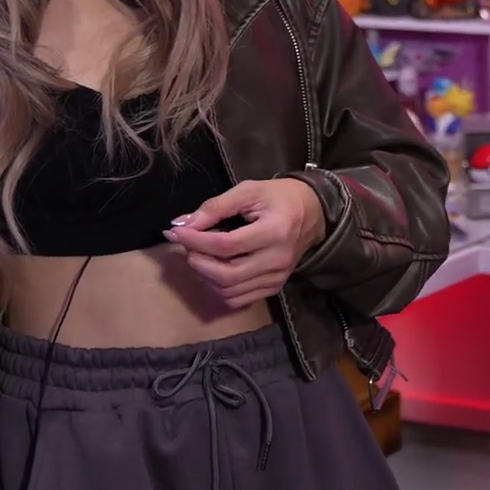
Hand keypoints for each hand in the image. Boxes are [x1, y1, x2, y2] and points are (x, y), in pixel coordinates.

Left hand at [162, 177, 327, 308]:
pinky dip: (219, 289)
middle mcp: (278, 260)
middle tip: (186, 245)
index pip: (226, 245)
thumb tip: (183, 224)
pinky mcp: (274, 287)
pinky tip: (214, 270)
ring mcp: (277, 278)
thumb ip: (215, 206)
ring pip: (229, 292)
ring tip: (199, 255)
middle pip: (226, 275)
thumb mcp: (248, 190)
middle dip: (197, 261)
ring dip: (205, 276)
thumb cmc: (279, 197)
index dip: (195, 241)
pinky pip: (239, 299)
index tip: (176, 232)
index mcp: (275, 231)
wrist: (313, 212)